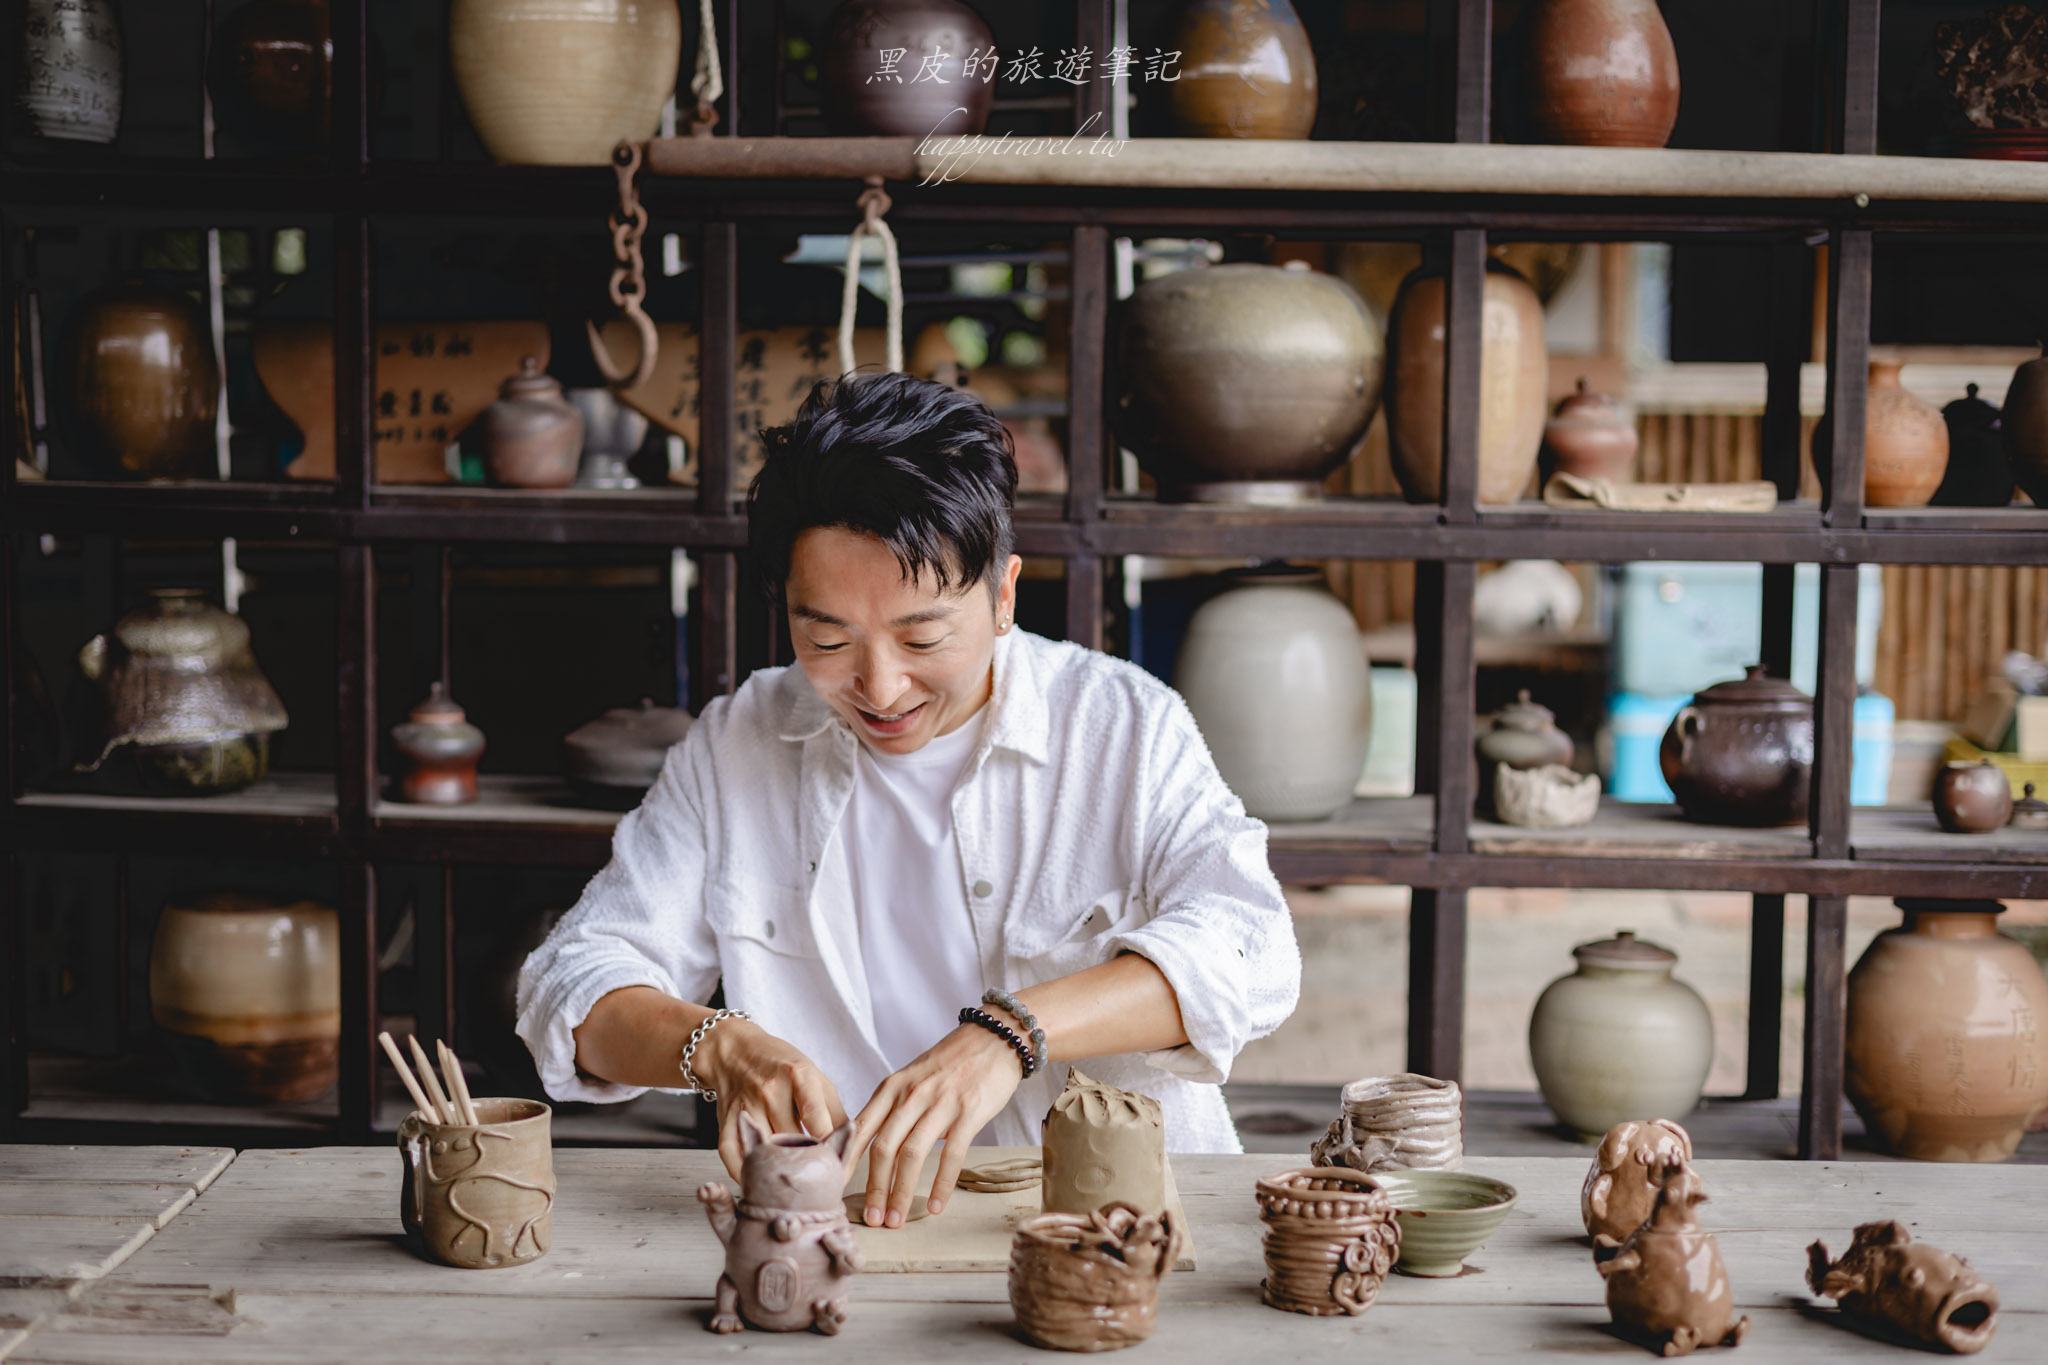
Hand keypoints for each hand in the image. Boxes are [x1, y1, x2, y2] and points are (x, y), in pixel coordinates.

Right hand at [693, 1019, 848, 1178]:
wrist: (735, 1053)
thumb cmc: (782, 1067)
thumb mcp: (816, 1078)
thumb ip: (835, 1113)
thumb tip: (851, 1150)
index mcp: (799, 1076)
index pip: (819, 1123)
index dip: (830, 1151)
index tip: (835, 1170)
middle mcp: (771, 1091)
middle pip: (793, 1144)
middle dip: (806, 1168)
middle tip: (816, 1186)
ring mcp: (746, 1108)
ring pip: (766, 1156)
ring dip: (779, 1174)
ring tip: (792, 1188)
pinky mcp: (726, 1123)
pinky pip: (736, 1160)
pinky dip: (749, 1175)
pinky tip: (762, 1181)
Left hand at [846, 1021, 1024, 1226]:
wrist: (994, 1037)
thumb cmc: (951, 1063)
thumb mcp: (912, 1077)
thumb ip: (892, 1108)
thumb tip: (871, 1146)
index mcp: (892, 1087)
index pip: (860, 1130)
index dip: (845, 1163)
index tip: (835, 1190)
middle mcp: (911, 1095)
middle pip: (883, 1148)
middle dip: (874, 1189)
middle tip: (871, 1220)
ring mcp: (940, 1103)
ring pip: (912, 1155)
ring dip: (901, 1193)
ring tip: (896, 1220)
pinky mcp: (969, 1112)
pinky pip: (951, 1155)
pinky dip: (941, 1184)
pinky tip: (936, 1206)